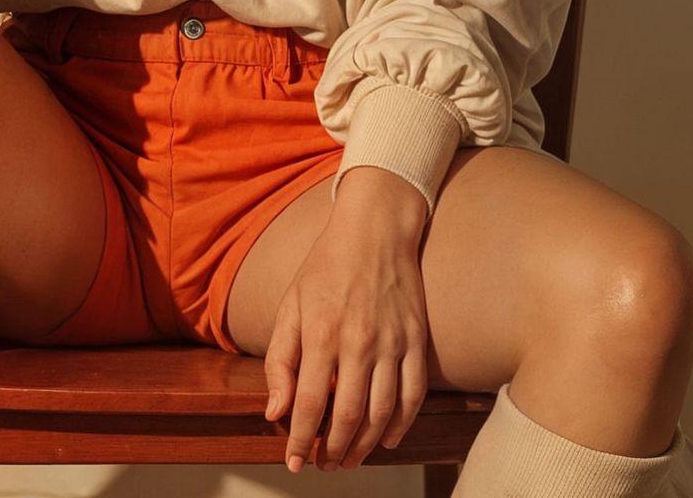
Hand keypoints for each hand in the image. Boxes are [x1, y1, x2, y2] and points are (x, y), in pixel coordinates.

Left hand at [263, 169, 431, 471]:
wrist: (374, 227)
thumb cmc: (326, 265)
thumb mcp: (291, 304)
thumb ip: (280, 360)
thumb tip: (275, 412)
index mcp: (322, 331)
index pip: (310, 403)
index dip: (301, 440)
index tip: (294, 462)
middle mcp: (359, 341)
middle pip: (349, 416)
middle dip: (334, 450)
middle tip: (325, 465)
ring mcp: (393, 341)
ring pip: (383, 413)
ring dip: (366, 445)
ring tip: (349, 459)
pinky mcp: (417, 339)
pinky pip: (413, 395)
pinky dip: (402, 425)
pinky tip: (388, 439)